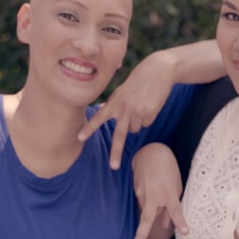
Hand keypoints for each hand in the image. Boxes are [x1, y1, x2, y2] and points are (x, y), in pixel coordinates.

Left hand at [78, 55, 175, 169]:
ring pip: (135, 129)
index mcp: (114, 102)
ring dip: (138, 122)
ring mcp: (137, 111)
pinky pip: (147, 123)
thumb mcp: (122, 90)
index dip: (89, 128)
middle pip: (119, 135)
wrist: (159, 71)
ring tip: (141, 105)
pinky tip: (150, 104)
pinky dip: (148, 117)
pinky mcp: (150, 112)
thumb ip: (113, 103)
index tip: (79, 137)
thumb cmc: (138, 80)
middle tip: (114, 167)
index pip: (98, 117)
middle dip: (116, 152)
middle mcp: (124, 108)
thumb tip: (100, 110)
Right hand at [129, 143, 188, 238]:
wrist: (150, 152)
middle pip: (147, 219)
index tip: (185, 232)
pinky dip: (149, 202)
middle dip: (140, 235)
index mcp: (169, 192)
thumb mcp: (175, 185)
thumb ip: (172, 205)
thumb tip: (166, 224)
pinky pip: (144, 202)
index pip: (175, 210)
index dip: (180, 222)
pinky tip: (152, 188)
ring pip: (148, 210)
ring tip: (158, 188)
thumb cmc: (168, 168)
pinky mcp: (136, 191)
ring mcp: (142, 193)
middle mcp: (154, 195)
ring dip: (154, 209)